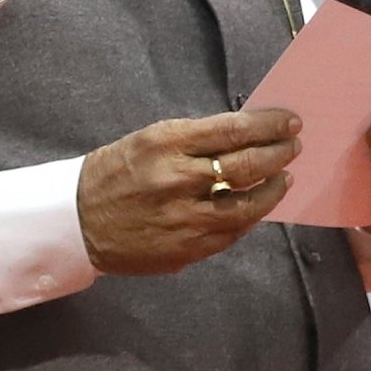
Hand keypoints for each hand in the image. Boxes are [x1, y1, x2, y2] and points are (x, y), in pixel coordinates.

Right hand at [77, 109, 300, 274]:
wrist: (77, 221)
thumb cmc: (112, 173)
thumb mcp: (146, 141)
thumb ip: (193, 140)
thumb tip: (242, 136)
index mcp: (166, 144)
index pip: (233, 130)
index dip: (269, 125)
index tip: (289, 122)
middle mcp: (179, 179)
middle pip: (248, 164)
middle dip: (279, 153)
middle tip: (293, 146)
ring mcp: (186, 218)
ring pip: (249, 204)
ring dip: (273, 188)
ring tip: (285, 177)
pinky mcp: (188, 248)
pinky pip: (232, 232)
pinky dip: (250, 217)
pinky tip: (257, 206)